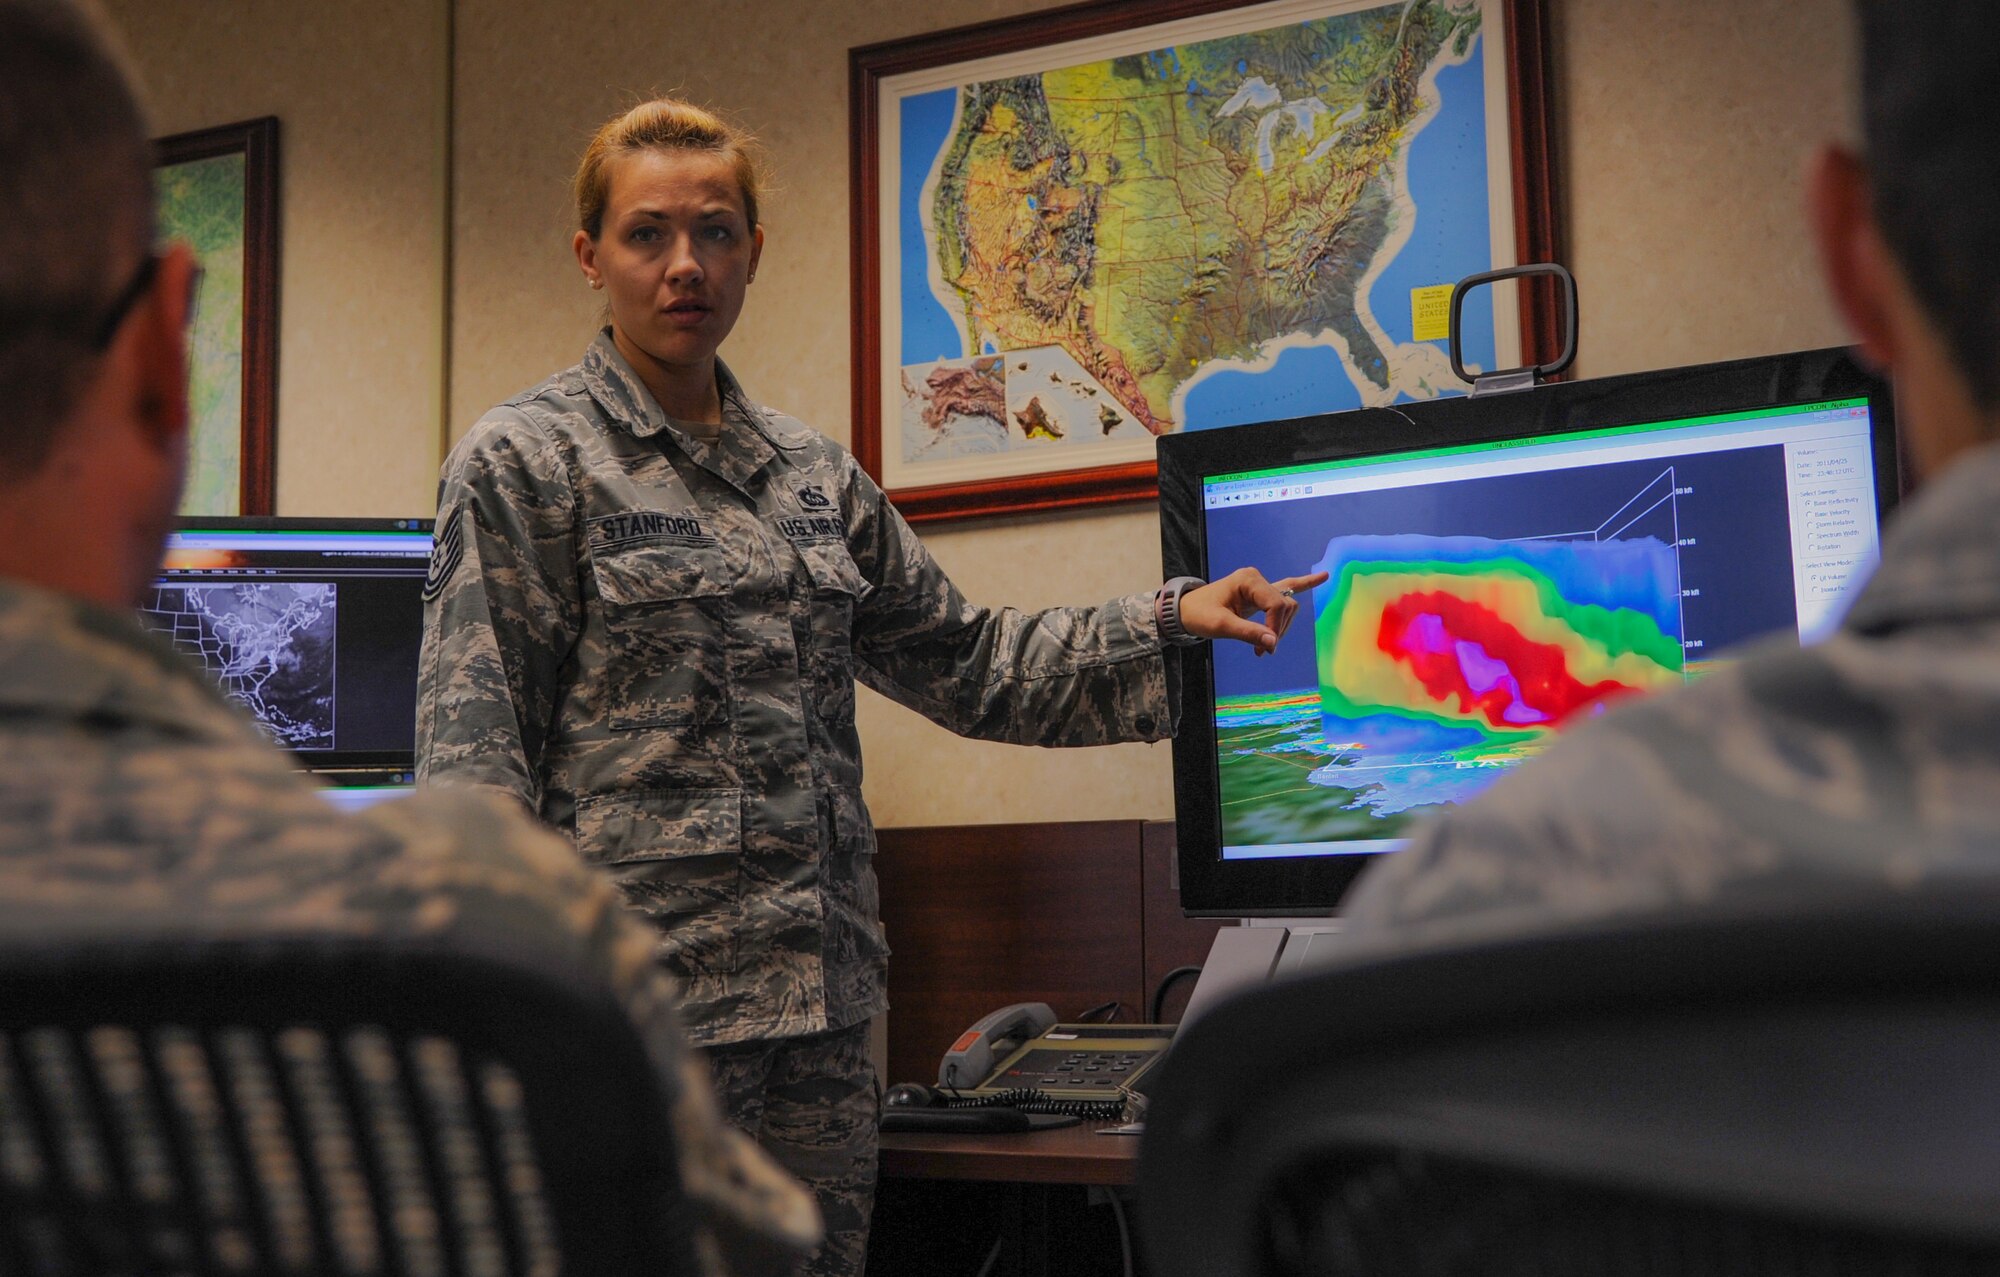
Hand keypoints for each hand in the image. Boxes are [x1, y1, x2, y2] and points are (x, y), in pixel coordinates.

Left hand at [1181, 567, 1330, 653]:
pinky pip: (1287, 588)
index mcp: (1248, 580)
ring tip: (1267, 646)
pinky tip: (1324, 578)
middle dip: (1278, 630)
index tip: (1266, 649)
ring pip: (1286, 606)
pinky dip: (1304, 585)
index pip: (1276, 604)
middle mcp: (1257, 579)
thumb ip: (1248, 633)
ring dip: (1280, 627)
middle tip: (1263, 651)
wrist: (1186, 610)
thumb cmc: (1199, 615)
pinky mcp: (1260, 593)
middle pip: (1285, 606)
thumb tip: (1273, 642)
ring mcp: (1260, 584)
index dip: (1275, 628)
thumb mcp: (1220, 626)